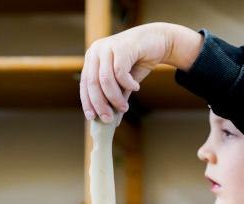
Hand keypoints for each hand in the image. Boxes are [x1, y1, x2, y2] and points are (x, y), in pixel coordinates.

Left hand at [80, 22, 202, 123]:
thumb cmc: (139, 62)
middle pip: (93, 83)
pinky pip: (120, 72)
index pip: (85, 83)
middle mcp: (96, 51)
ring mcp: (108, 47)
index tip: (92, 118)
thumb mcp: (125, 82)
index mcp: (92, 58)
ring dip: (115, 98)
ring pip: (105, 79)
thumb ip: (117, 97)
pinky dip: (127, 84)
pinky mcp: (121, 46)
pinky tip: (136, 87)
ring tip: (125, 107)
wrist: (158, 41)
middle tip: (108, 119)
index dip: (87, 101)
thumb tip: (113, 121)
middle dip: (100, 104)